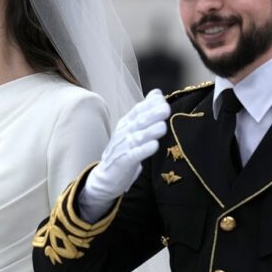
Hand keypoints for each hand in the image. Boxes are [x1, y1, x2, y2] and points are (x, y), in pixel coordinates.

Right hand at [79, 89, 170, 220]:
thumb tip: (157, 93)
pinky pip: (133, 155)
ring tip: (162, 127)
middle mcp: (123, 133)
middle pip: (138, 122)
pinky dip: (143, 150)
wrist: (105, 177)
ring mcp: (122, 148)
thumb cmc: (123, 151)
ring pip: (137, 138)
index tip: (162, 99)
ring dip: (150, 132)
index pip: (137, 110)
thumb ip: (144, 113)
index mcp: (126, 124)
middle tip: (165, 109)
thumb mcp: (133, 129)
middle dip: (152, 115)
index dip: (149, 104)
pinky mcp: (122, 162)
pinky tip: (154, 146)